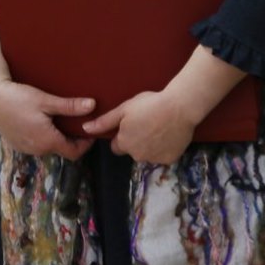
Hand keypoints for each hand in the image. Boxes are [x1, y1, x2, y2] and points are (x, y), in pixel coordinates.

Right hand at [0, 77, 94, 159]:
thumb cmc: (18, 98)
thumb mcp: (46, 101)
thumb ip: (70, 106)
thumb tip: (92, 105)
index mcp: (48, 141)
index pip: (75, 153)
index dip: (86, 145)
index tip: (90, 131)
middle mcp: (37, 150)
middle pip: (61, 149)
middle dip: (71, 139)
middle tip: (76, 121)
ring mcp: (25, 148)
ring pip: (48, 147)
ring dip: (56, 137)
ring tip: (59, 120)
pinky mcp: (16, 144)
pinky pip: (35, 144)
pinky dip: (42, 136)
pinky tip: (40, 121)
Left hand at [81, 88, 198, 165]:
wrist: (180, 107)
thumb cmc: (150, 104)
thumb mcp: (124, 109)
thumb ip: (104, 122)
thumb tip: (85, 129)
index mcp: (124, 143)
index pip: (117, 146)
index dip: (123, 135)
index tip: (132, 125)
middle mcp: (137, 155)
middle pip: (133, 151)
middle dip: (137, 141)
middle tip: (147, 124)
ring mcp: (154, 159)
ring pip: (148, 154)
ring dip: (150, 145)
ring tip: (159, 127)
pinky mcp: (169, 160)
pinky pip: (163, 156)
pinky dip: (165, 148)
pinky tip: (169, 134)